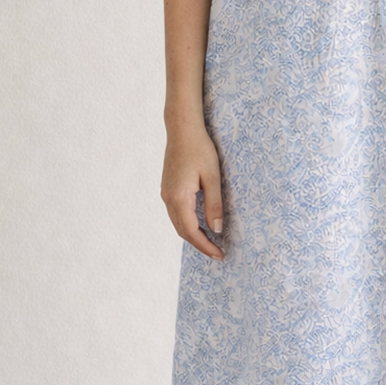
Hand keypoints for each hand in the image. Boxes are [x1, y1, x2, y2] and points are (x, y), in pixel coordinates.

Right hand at [161, 122, 225, 259]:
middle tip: (218, 253)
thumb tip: (217, 230)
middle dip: (199, 244)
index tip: (219, 255)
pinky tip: (199, 224)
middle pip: (182, 231)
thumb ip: (214, 205)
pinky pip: (176, 213)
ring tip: (211, 242)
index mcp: (179, 198)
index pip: (191, 232)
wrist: (182, 129)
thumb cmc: (200, 149)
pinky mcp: (167, 188)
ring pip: (178, 223)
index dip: (205, 246)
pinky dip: (187, 223)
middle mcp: (168, 198)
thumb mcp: (212, 177)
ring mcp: (165, 193)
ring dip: (193, 235)